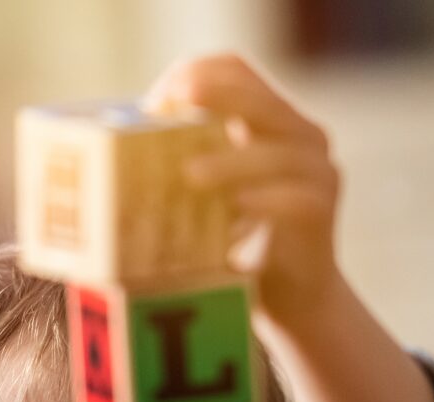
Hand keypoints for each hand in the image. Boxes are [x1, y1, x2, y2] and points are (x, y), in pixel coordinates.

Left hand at [144, 52, 339, 326]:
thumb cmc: (241, 246)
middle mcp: (302, 136)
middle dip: (214, 97)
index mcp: (271, 121)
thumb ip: (185, 167)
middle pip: (258, 98)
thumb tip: (113, 156)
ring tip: (190, 175)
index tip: (159, 98)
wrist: (293, 298)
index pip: (237, 71)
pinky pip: (291, 199)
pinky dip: (259, 202)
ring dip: (229, 162)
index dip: (199, 74)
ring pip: (274, 153)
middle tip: (171, 106)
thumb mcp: (211, 198)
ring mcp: (318, 172)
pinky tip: (233, 208)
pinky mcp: (321, 211)